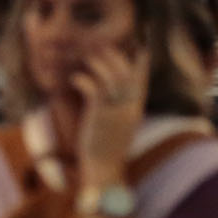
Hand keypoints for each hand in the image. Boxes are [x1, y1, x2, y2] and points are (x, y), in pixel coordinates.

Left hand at [73, 45, 149, 174]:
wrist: (104, 170)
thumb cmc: (108, 150)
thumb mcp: (120, 127)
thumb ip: (121, 110)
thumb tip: (114, 96)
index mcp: (135, 110)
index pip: (142, 80)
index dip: (141, 63)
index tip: (140, 46)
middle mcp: (129, 107)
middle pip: (127, 73)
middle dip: (115, 56)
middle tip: (103, 46)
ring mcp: (116, 110)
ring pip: (111, 76)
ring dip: (99, 63)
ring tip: (87, 57)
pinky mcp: (100, 115)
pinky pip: (93, 88)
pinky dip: (83, 79)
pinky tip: (74, 78)